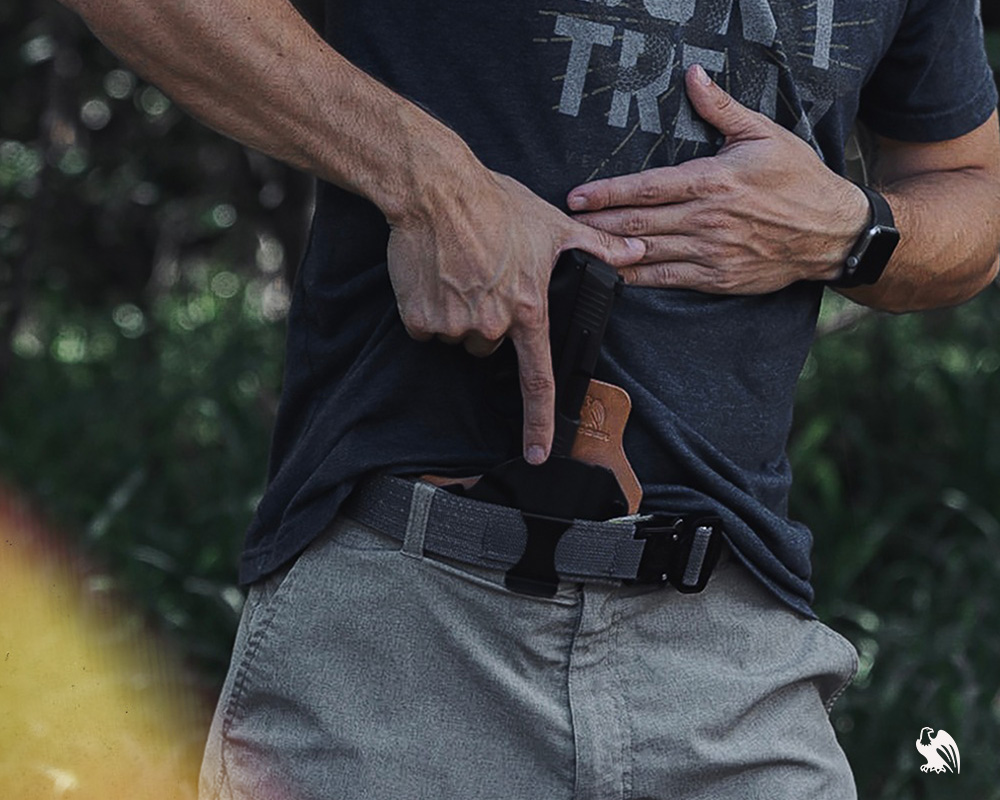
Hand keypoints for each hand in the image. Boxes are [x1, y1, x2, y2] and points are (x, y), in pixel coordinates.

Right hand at [386, 167, 644, 463]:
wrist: (435, 188)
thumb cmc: (496, 203)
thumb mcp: (552, 224)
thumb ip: (597, 247)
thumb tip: (635, 254)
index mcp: (527, 309)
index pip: (538, 379)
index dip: (539, 422)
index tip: (539, 452)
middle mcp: (491, 324)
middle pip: (490, 346)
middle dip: (489, 322)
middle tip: (486, 277)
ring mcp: (453, 323)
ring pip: (458, 336)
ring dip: (458, 314)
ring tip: (460, 269)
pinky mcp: (419, 318)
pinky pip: (426, 327)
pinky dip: (428, 308)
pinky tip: (435, 275)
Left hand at [567, 65, 868, 293]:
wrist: (832, 232)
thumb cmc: (799, 179)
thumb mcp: (764, 134)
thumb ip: (721, 108)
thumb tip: (693, 75)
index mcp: (712, 181)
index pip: (647, 187)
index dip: (607, 193)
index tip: (577, 196)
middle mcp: (706, 219)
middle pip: (637, 224)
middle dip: (595, 226)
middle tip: (561, 227)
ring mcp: (710, 252)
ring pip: (646, 253)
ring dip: (608, 253)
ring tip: (576, 253)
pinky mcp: (716, 279)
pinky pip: (667, 280)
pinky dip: (638, 278)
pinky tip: (612, 276)